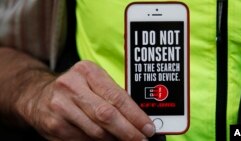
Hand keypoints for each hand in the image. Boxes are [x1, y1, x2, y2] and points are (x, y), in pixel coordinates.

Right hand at [15, 61, 154, 140]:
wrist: (37, 95)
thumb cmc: (73, 87)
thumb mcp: (92, 82)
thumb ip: (112, 95)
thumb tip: (136, 118)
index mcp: (87, 71)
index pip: (117, 96)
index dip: (135, 115)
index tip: (148, 128)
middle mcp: (72, 86)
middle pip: (106, 115)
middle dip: (128, 132)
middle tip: (141, 139)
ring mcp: (61, 107)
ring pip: (96, 131)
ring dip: (114, 140)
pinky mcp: (54, 125)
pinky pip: (83, 140)